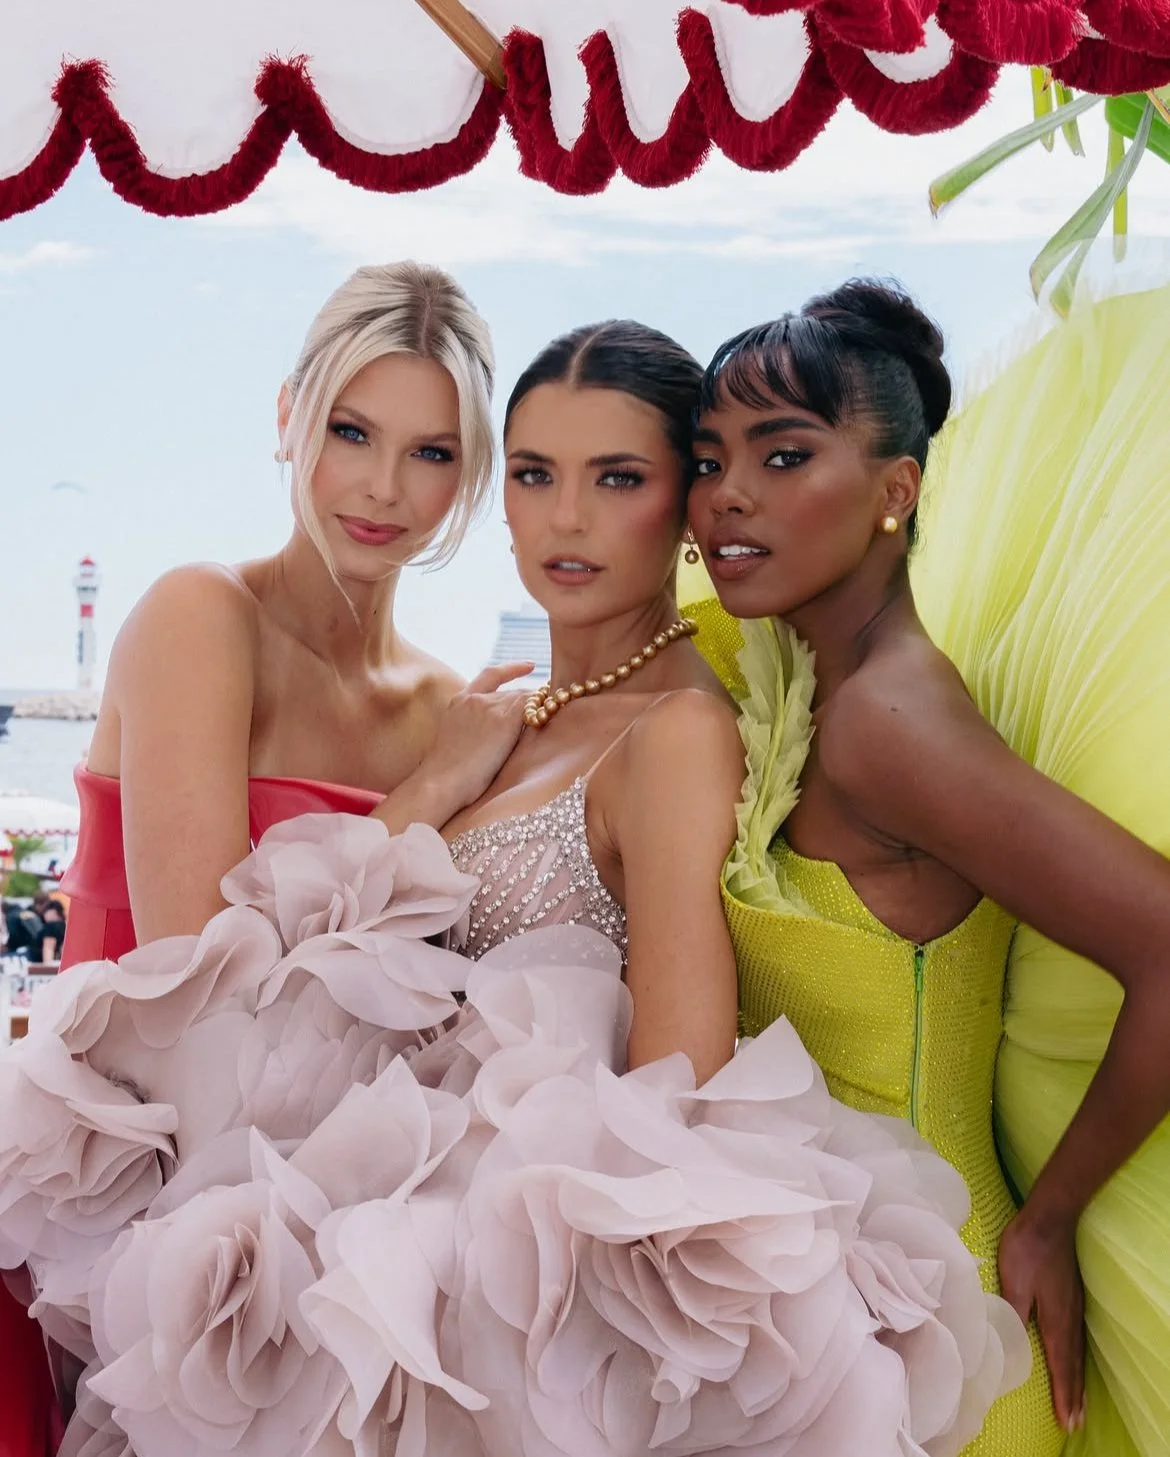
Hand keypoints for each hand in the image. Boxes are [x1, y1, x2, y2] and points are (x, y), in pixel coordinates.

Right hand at [420, 662, 533, 814]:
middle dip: (530, 706)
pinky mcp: (504, 719)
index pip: (490, 675)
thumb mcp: (456, 739)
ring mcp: (489, 706)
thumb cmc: (446, 774)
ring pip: (526, 701)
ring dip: (537, 715)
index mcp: (459, 701)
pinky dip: (543, 715)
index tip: (530, 666)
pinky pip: (533, 710)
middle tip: (547, 716)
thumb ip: (474, 727)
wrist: (441, 782)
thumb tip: (494, 734)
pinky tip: (550, 723)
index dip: (512, 670)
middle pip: (514, 693)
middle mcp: (475, 698)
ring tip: (548, 726)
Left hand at [998, 1204, 1084, 1431]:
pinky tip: (1076, 1360)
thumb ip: (1014, 1312)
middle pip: (1072, 1365)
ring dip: (1078, 1381)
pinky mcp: (1072, 1297)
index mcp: (1055, 1320)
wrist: (1050, 1218)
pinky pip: (1078, 1339)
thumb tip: (1011, 1343)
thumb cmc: (1027, 1248)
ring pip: (1077, 1353)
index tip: (1065, 1421)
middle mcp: (1069, 1319)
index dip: (1062, 1394)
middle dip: (1073, 1396)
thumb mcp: (1014, 1281)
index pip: (1059, 1366)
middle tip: (1075, 1424)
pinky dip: (1078, 1359)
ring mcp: (1073, 1307)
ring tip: (1080, 1405)